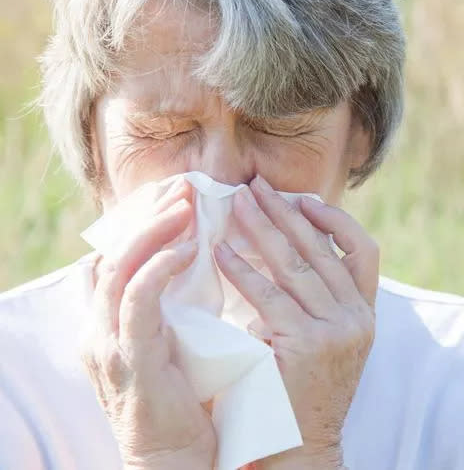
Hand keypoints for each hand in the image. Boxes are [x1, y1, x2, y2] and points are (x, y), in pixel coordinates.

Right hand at [81, 178, 215, 469]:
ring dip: (152, 231)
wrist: (173, 457)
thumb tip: (197, 263)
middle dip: (147, 215)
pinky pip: (136, 301)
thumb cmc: (183, 398)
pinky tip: (185, 247)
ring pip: (118, 268)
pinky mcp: (130, 359)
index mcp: (111, 321)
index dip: (141, 221)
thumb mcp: (174, 341)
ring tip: (184, 204)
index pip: (117, 256)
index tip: (174, 194)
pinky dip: (158, 268)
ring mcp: (110, 342)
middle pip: (114, 253)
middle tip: (182, 187)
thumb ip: (173, 305)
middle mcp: (100, 326)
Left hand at [214, 176, 378, 469]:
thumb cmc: (302, 395)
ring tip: (236, 204)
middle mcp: (358, 319)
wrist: (302, 448)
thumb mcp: (326, 344)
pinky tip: (221, 251)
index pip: (364, 252)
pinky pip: (271, 297)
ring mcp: (337, 332)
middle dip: (286, 213)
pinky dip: (244, 270)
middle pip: (323, 250)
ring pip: (298, 266)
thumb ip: (318, 303)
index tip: (302, 199)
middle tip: (255, 185)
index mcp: (366, 314)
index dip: (335, 220)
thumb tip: (284, 251)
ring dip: (263, 230)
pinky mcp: (307, 346)